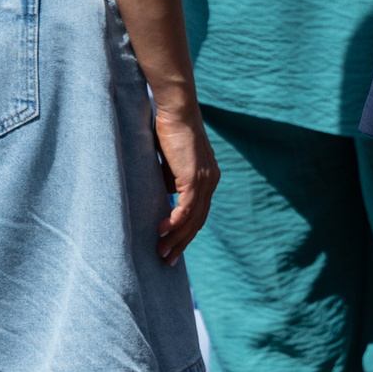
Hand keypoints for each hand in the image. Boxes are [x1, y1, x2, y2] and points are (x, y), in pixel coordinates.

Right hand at [152, 102, 218, 260]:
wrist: (176, 110)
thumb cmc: (170, 132)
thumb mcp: (171, 163)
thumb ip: (171, 181)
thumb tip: (164, 198)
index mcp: (208, 179)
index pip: (199, 213)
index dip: (186, 233)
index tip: (173, 248)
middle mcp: (211, 181)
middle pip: (198, 221)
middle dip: (182, 243)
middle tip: (167, 261)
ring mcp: (205, 179)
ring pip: (193, 218)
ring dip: (176, 238)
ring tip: (161, 252)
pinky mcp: (194, 176)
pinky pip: (186, 207)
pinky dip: (175, 222)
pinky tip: (162, 232)